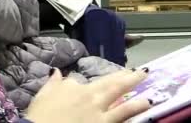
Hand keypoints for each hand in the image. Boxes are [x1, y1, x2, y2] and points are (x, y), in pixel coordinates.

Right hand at [25, 68, 151, 122]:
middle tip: (142, 73)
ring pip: (123, 104)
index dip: (96, 83)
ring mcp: (99, 114)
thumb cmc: (40, 115)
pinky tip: (143, 113)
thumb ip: (53, 84)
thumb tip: (56, 72)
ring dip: (137, 100)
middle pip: (113, 85)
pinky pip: (121, 119)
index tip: (100, 83)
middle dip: (128, 78)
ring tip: (149, 98)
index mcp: (76, 89)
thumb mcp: (43, 96)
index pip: (87, 82)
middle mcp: (91, 98)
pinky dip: (132, 116)